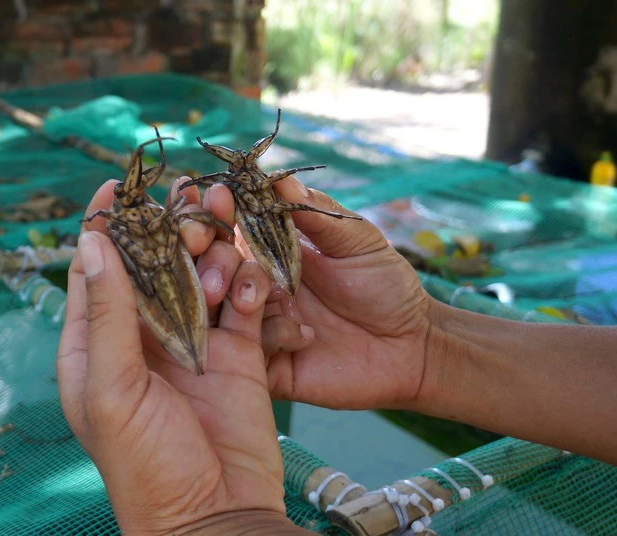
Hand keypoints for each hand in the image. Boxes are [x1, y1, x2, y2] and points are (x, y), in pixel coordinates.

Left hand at [56, 180, 299, 533]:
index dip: (104, 227)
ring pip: (203, 278)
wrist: (216, 515)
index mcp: (98, 345)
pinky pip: (245, 304)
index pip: (95, 272)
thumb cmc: (147, 465)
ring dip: (215, 258)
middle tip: (191, 206)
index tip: (119, 185)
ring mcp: (195, 344)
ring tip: (225, 252)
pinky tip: (254, 285)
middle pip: (155, 266)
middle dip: (171, 233)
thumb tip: (92, 244)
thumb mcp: (115, 389)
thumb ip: (108, 315)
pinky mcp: (239, 353)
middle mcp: (145, 338)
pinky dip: (251, 288)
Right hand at [226, 176, 438, 410]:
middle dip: (204, 253)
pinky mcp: (268, 365)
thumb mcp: (356, 240)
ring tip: (245, 295)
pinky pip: (245, 355)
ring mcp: (257, 327)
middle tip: (212, 246)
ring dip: (223, 295)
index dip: (207, 210)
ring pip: (215, 312)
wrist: (412, 343)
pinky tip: (305, 334)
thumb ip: (316, 212)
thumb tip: (278, 179)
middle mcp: (252, 286)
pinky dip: (265, 339)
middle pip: (205, 267)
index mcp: (267, 250)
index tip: (207, 194)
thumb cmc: (385, 284)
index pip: (221, 226)